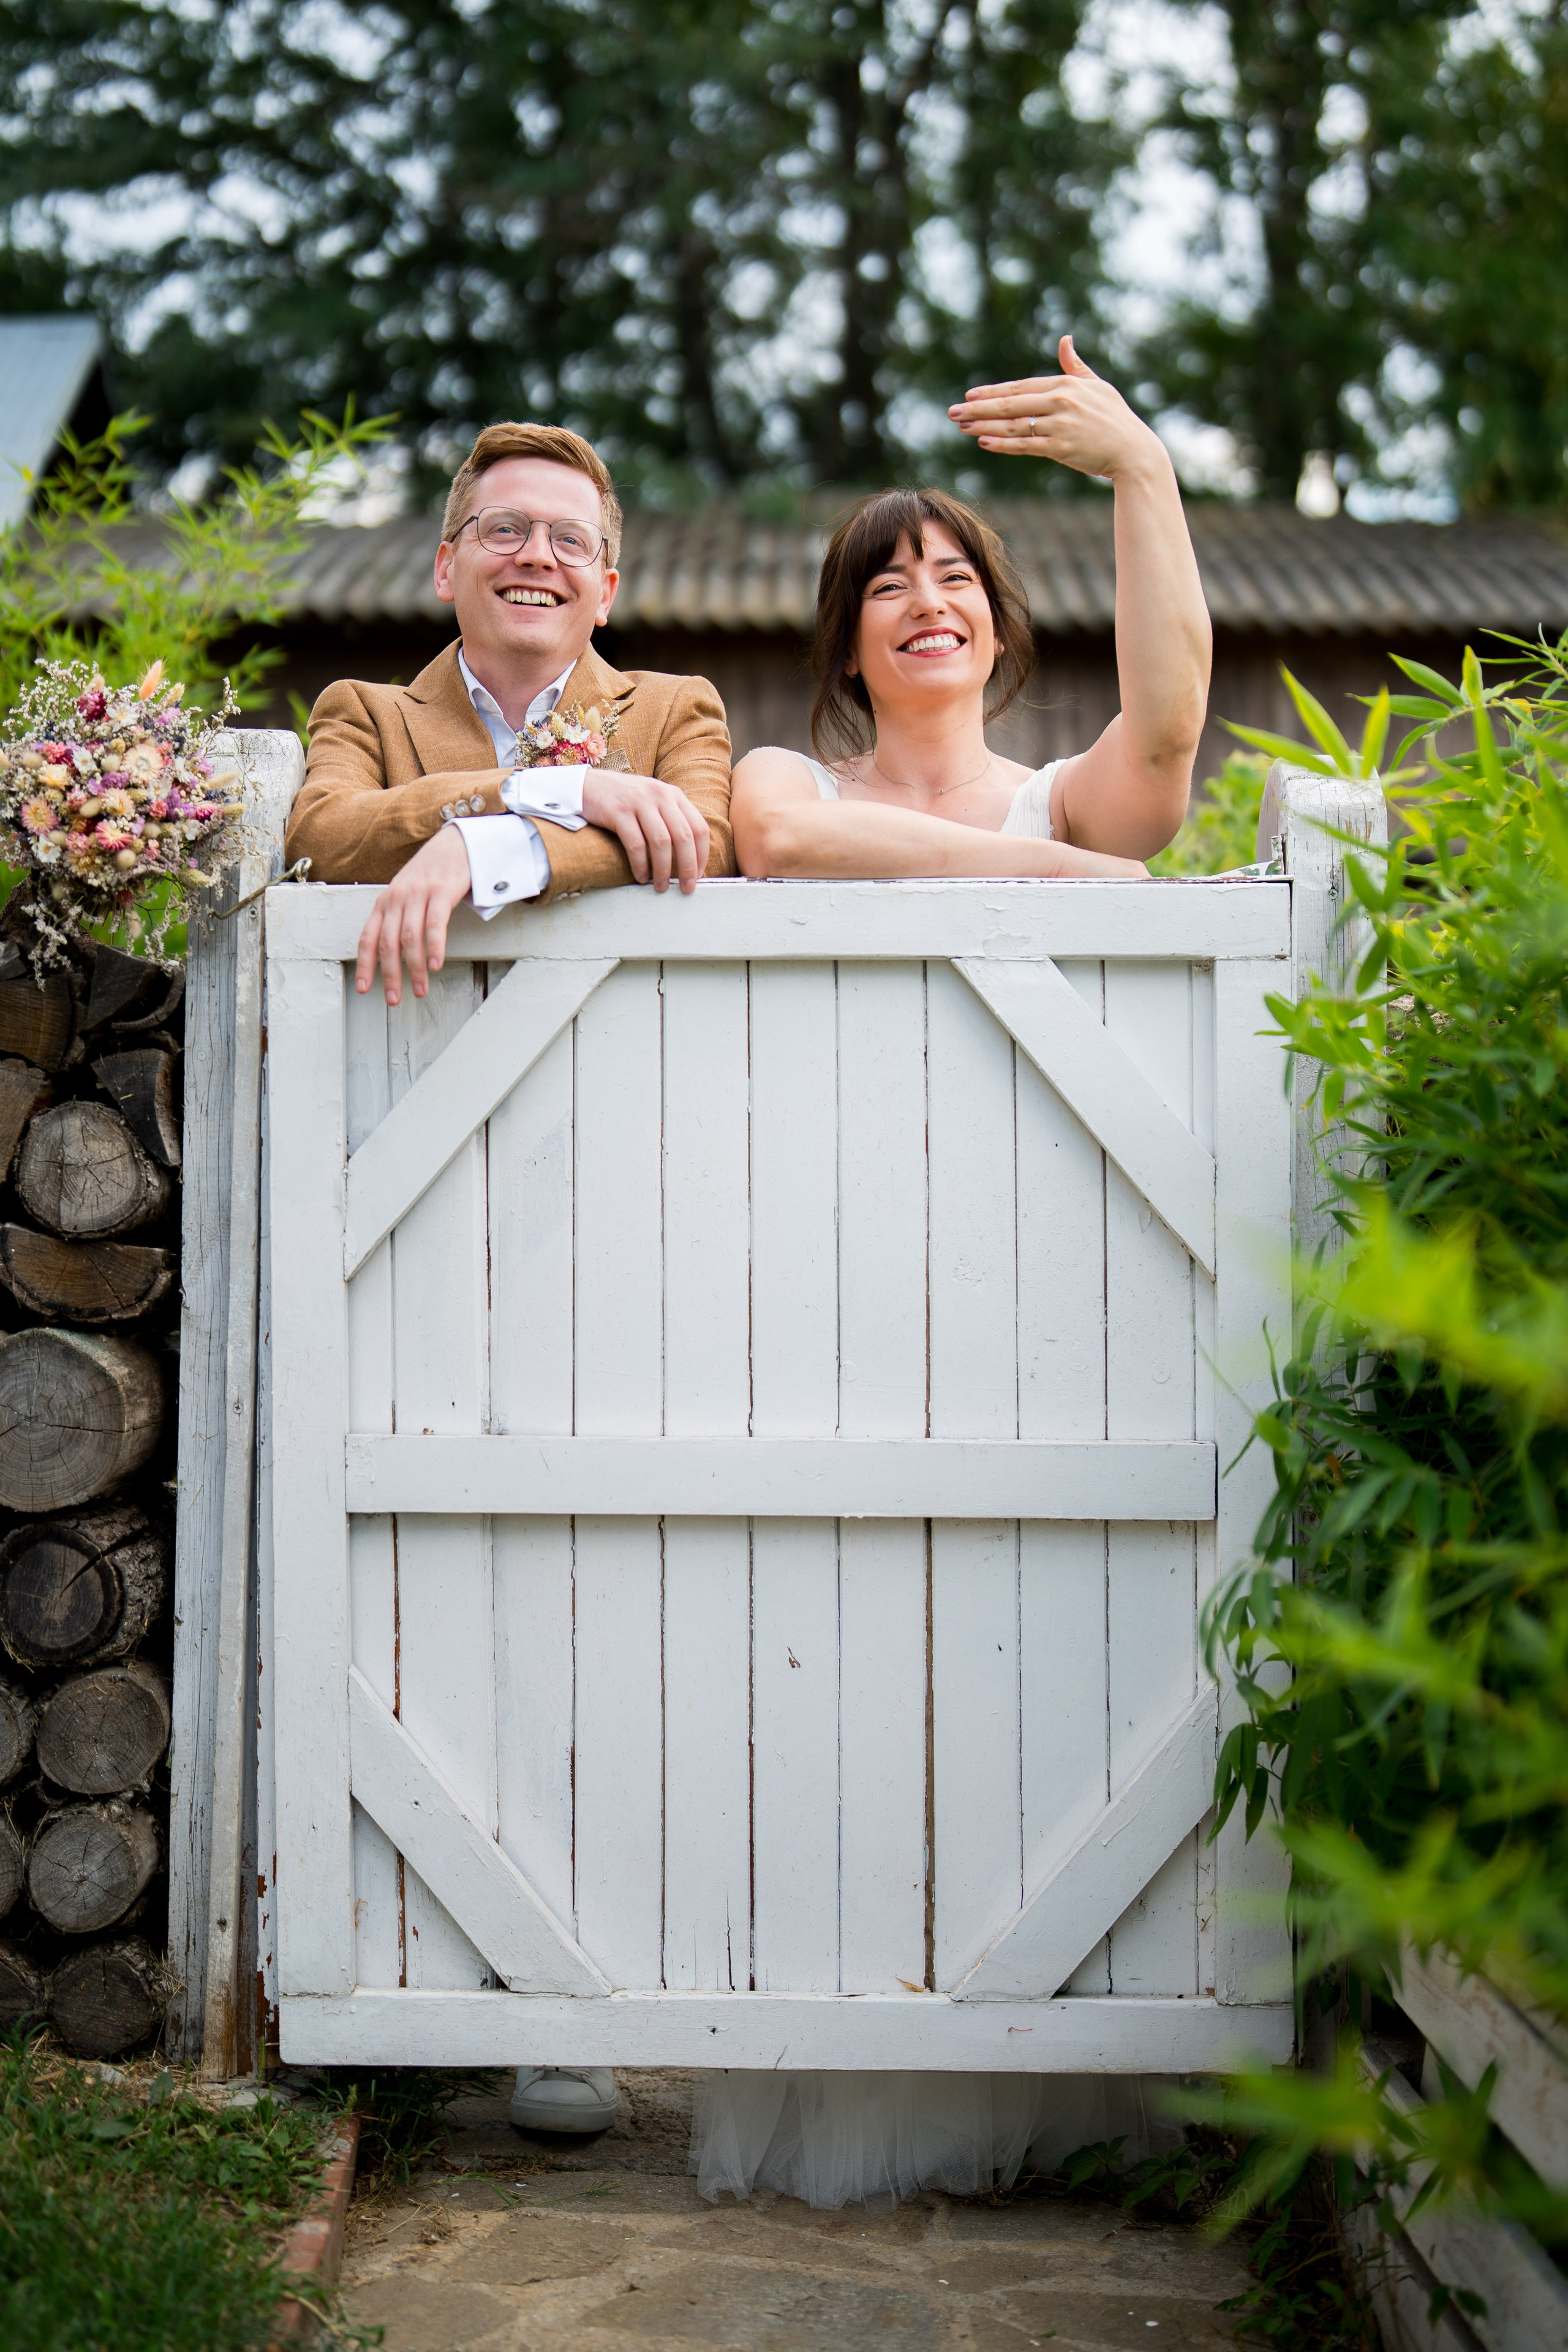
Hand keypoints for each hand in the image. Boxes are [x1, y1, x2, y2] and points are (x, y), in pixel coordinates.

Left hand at [354, 825, 473, 1004]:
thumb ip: (397, 918)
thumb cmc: (431, 873)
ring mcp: (418, 894)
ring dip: (413, 969)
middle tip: (393, 999)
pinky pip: (434, 924)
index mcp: (385, 902)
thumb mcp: (406, 894)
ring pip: (409, 938)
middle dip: (389, 975)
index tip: (364, 989)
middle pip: (387, 943)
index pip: (367, 938)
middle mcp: (396, 898)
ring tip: (419, 990)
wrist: (455, 843)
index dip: (365, 965)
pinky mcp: (441, 892)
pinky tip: (435, 965)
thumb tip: (392, 954)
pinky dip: (434, 947)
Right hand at [581, 769, 709, 891]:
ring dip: (663, 870)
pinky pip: (635, 844)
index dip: (702, 855)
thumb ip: (671, 820)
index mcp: (673, 795)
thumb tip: (689, 858)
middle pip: (683, 836)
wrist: (586, 785)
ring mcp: (639, 801)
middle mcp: (660, 795)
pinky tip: (641, 877)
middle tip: (686, 888)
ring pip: (661, 842)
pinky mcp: (618, 811)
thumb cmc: (623, 800)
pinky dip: (640, 865)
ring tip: (661, 887)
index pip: (698, 827)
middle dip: (688, 867)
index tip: (699, 875)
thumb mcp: (653, 802)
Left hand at [949, 335, 1168, 484]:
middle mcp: (1060, 401)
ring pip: (1013, 425)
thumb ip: (1075, 366)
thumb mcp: (1097, 386)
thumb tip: (1064, 340)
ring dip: (983, 426)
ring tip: (961, 426)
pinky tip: (983, 443)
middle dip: (978, 407)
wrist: (1134, 450)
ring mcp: (1060, 425)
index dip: (993, 392)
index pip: (1021, 387)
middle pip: (1010, 404)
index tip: (970, 394)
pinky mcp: (1061, 448)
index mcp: (1066, 384)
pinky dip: (1003, 444)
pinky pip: (1025, 445)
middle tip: (952, 411)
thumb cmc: (1116, 418)